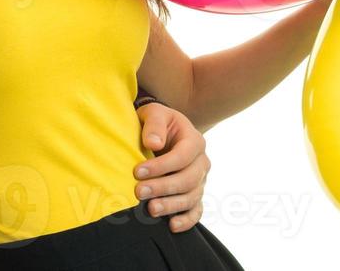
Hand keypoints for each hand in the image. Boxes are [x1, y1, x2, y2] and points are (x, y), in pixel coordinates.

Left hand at [134, 102, 208, 231]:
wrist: (162, 130)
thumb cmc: (156, 121)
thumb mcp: (154, 113)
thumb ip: (154, 124)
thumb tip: (153, 144)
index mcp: (194, 140)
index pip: (182, 156)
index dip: (161, 166)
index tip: (138, 172)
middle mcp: (201, 162)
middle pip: (188, 179)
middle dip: (163, 187)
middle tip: (139, 192)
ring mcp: (200, 180)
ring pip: (192, 197)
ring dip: (171, 205)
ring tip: (151, 209)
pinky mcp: (195, 194)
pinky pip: (196, 210)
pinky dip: (187, 220)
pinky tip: (172, 225)